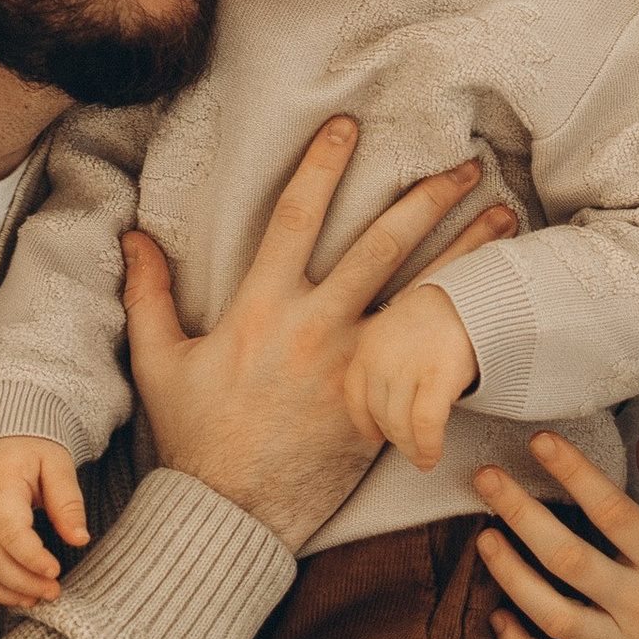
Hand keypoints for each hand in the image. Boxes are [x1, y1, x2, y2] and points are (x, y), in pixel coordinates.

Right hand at [0, 436, 89, 608]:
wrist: (1, 435)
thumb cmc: (33, 448)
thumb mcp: (57, 464)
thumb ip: (68, 502)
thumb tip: (80, 539)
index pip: (9, 532)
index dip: (31, 559)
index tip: (56, 572)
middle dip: (21, 582)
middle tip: (52, 593)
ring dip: (1, 591)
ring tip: (33, 600)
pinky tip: (11, 594)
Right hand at [124, 120, 517, 549]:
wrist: (231, 513)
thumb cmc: (193, 438)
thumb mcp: (158, 362)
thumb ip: (146, 294)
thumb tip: (132, 234)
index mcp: (260, 308)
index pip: (294, 217)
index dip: (321, 166)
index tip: (348, 125)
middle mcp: (315, 328)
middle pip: (382, 245)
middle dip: (426, 198)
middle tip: (467, 163)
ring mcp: (354, 367)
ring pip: (421, 294)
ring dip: (467, 251)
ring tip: (506, 216)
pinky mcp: (380, 405)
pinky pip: (429, 355)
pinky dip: (464, 327)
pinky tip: (498, 305)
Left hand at [344, 284, 480, 473]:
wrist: (475, 298)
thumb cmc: (439, 318)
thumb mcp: (396, 331)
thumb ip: (383, 362)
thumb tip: (381, 410)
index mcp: (368, 345)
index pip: (354, 396)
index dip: (365, 423)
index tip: (376, 436)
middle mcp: (382, 357)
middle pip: (380, 414)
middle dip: (395, 438)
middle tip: (410, 448)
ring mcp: (409, 366)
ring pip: (400, 425)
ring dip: (412, 450)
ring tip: (423, 458)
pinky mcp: (439, 376)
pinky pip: (426, 425)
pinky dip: (428, 446)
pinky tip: (433, 455)